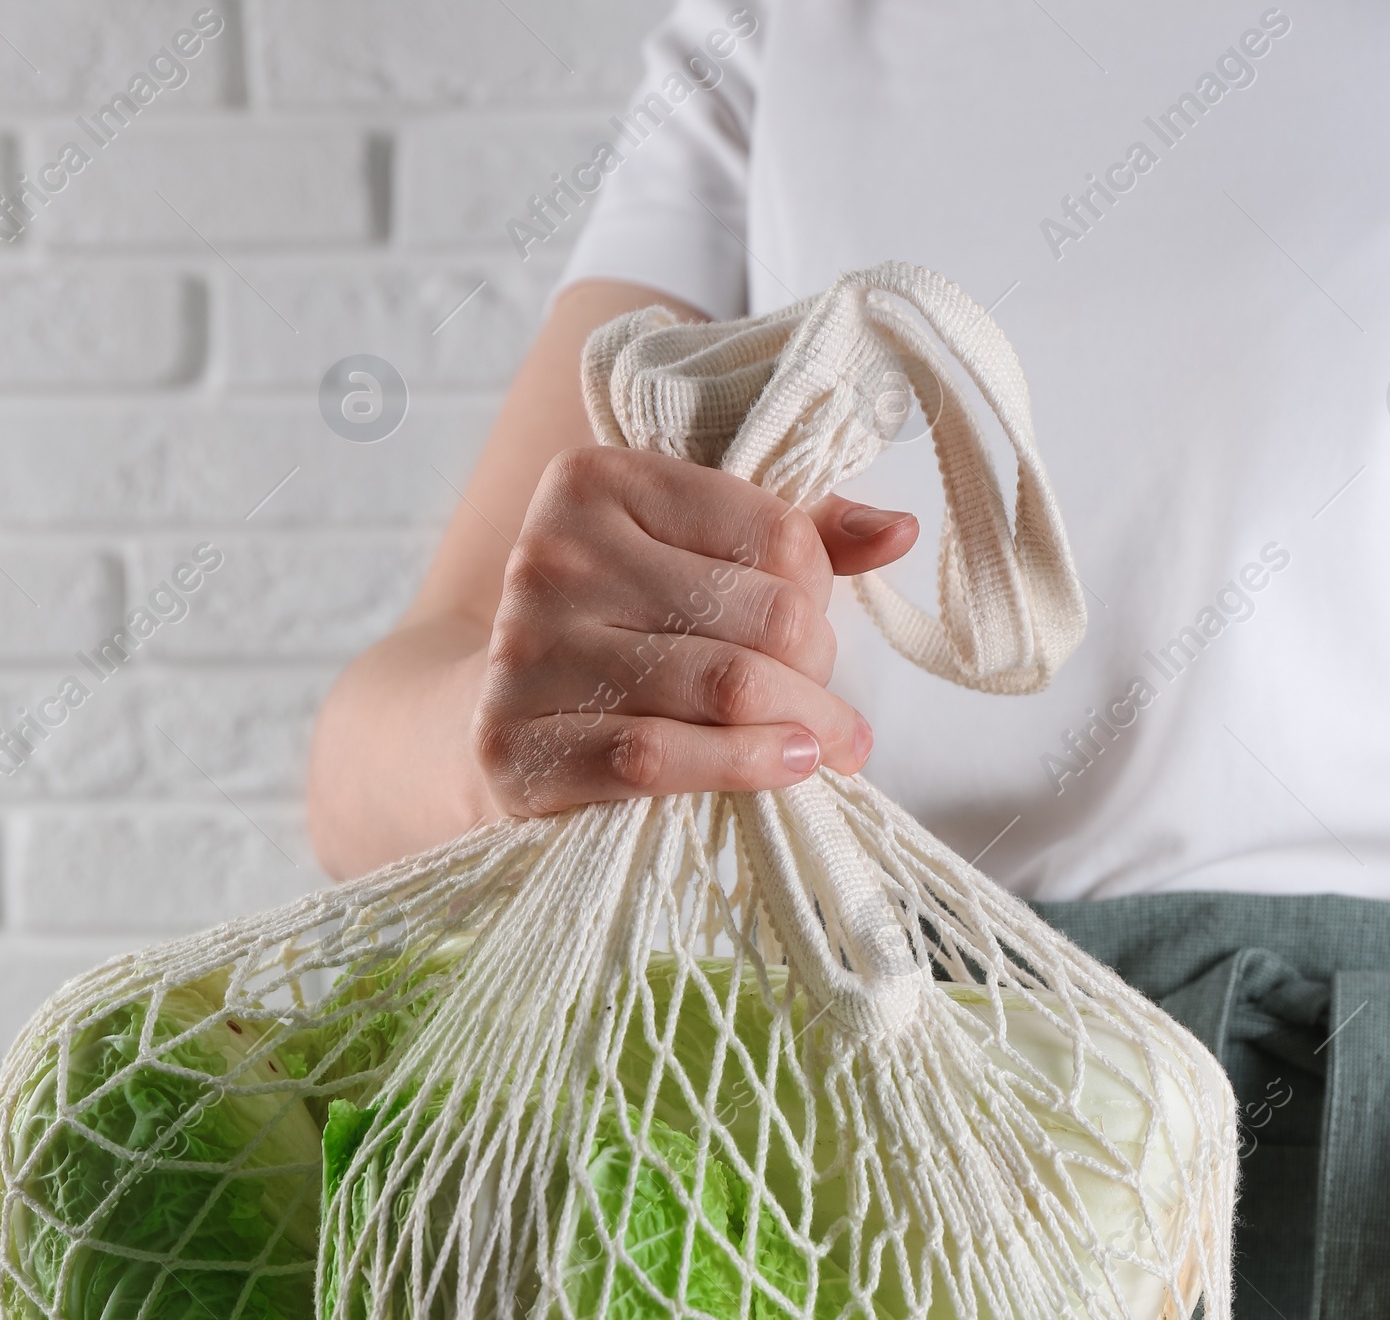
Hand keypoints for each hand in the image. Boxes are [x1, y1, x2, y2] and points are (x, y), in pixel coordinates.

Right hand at [470, 445, 916, 816]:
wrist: (492, 719)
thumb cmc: (619, 632)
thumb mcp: (696, 560)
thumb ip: (794, 538)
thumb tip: (897, 532)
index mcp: (598, 480)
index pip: (776, 534)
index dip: (820, 595)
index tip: (812, 633)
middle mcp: (551, 554)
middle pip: (763, 616)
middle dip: (815, 671)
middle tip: (823, 706)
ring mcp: (526, 650)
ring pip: (723, 687)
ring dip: (799, 727)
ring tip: (823, 746)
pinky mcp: (511, 745)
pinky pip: (654, 759)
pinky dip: (739, 768)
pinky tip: (782, 768)